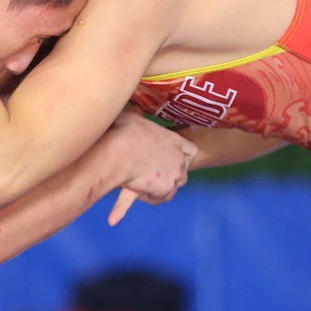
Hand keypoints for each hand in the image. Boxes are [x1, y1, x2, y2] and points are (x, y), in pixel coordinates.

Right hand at [104, 110, 196, 224]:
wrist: (119, 152)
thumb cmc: (123, 133)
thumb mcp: (132, 117)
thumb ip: (137, 116)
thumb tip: (134, 112)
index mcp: (174, 140)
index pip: (191, 150)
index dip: (183, 155)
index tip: (174, 159)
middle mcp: (178, 158)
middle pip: (183, 172)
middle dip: (170, 175)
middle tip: (153, 176)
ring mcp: (173, 175)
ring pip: (172, 187)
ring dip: (160, 188)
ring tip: (144, 187)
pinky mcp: (165, 189)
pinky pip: (159, 198)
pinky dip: (150, 197)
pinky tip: (138, 193)